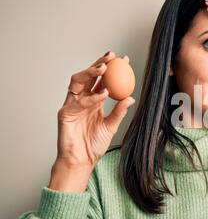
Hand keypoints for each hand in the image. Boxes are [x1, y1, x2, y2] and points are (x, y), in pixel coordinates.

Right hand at [50, 51, 134, 190]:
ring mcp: (72, 105)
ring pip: (77, 81)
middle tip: (112, 57)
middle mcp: (82, 100)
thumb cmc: (94, 145)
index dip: (112, 69)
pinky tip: (103, 93)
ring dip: (90, 73)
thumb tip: (131, 98)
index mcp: (94, 101)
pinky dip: (91, 97)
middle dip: (99, 63)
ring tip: (104, 68)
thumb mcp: (111, 126)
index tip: (124, 60)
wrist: (82, 161)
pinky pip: (78, 101)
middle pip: (88, 76)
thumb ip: (119, 112)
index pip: (102, 80)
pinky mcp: (65, 113)